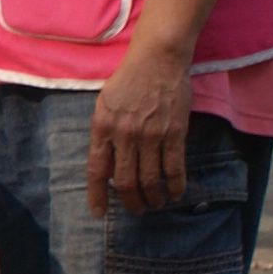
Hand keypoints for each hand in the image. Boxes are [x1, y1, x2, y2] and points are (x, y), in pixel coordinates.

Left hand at [89, 44, 194, 215]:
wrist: (157, 60)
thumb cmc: (128, 80)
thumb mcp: (105, 105)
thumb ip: (105, 134)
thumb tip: (108, 165)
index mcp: (102, 127)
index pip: (97, 170)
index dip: (97, 196)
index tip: (99, 213)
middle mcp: (124, 135)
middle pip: (125, 181)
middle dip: (130, 202)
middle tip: (136, 210)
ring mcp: (150, 135)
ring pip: (150, 179)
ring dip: (153, 198)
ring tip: (155, 205)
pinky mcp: (174, 133)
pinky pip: (174, 168)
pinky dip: (175, 185)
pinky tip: (176, 194)